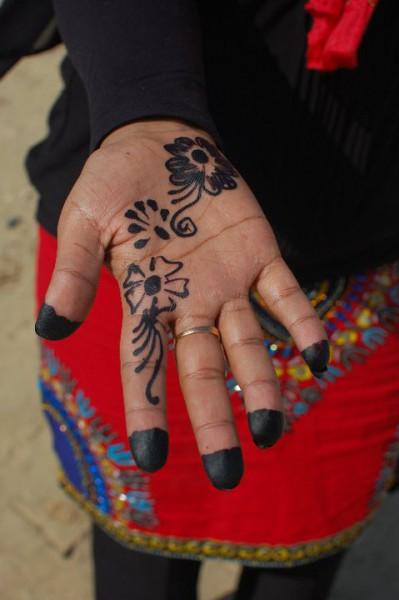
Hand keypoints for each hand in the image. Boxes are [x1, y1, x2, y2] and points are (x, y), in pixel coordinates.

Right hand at [35, 120, 328, 489]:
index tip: (151, 459)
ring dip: (262, 385)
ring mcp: (228, 283)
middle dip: (215, 419)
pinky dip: (303, 322)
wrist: (160, 141)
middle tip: (230, 474)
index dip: (147, 410)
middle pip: (204, 369)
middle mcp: (188, 303)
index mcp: (143, 299)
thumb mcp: (84, 220)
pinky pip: (286, 295)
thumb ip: (73, 271)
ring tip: (273, 429)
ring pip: (249, 343)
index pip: (142, 366)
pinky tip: (318, 355)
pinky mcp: (260, 255)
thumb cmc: (114, 183)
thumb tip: (52, 328)